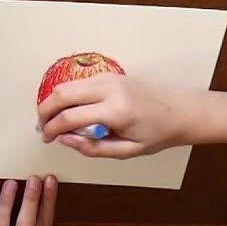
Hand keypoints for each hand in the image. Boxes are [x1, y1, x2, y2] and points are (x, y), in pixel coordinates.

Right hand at [37, 74, 199, 158]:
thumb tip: (65, 139)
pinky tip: (68, 110)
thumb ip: (93, 148)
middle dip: (45, 111)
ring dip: (53, 102)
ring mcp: (108, 78)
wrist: (183, 110)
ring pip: (66, 85)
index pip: (69, 118)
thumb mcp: (128, 151)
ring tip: (52, 120)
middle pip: (61, 95)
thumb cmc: (159, 133)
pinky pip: (77, 83)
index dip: (51, 130)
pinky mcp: (108, 74)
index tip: (47, 139)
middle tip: (42, 127)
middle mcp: (109, 89)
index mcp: (116, 111)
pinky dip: (66, 96)